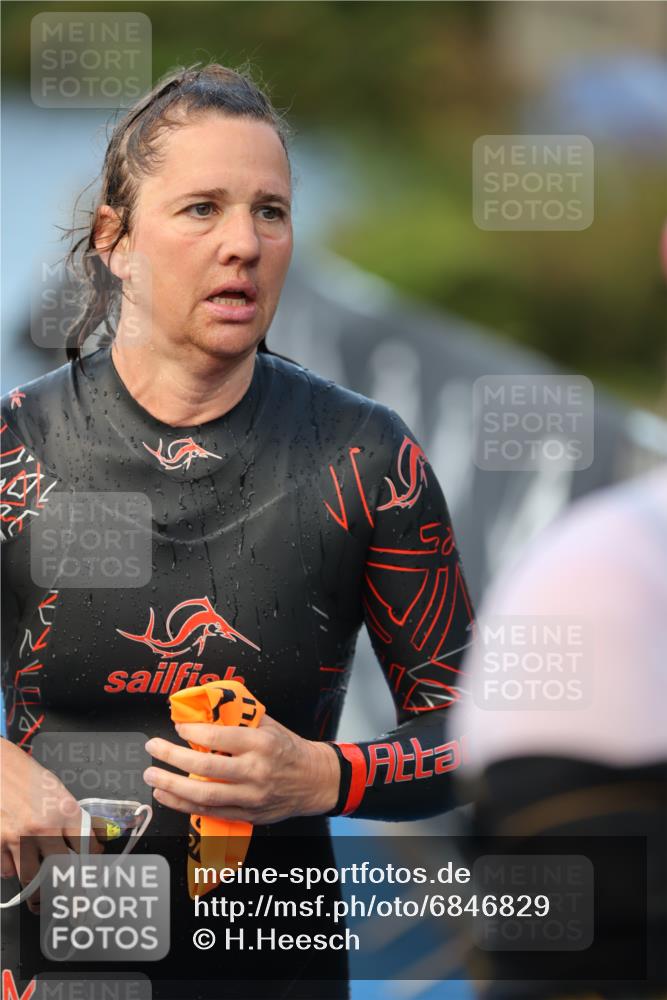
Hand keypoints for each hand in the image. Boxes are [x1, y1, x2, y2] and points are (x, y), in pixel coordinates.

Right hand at [0, 737, 103, 911]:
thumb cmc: (25, 776)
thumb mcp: (56, 790)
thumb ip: (72, 817)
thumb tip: (95, 836)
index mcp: (65, 810)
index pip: (86, 847)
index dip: (91, 863)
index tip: (92, 874)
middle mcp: (44, 827)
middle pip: (62, 870)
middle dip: (68, 890)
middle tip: (73, 905)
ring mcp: (18, 837)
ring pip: (32, 877)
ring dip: (37, 890)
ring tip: (41, 902)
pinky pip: (8, 870)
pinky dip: (12, 870)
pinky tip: (16, 863)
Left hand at [143, 714, 340, 823]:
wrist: (314, 780)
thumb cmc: (289, 749)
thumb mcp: (268, 725)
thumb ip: (237, 720)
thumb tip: (204, 711)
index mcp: (261, 744)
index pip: (220, 738)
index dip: (193, 733)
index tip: (178, 727)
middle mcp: (255, 772)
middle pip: (206, 769)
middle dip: (173, 758)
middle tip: (154, 748)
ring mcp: (250, 797)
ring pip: (204, 795)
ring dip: (172, 786)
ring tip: (152, 776)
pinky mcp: (247, 814)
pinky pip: (209, 812)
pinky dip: (184, 804)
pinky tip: (167, 795)